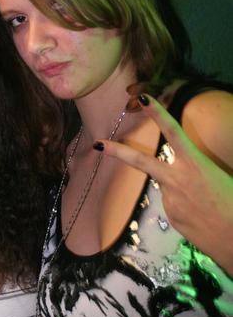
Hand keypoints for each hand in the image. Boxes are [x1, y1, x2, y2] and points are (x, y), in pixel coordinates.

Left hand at [94, 94, 232, 273]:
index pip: (173, 132)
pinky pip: (174, 206)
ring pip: (168, 188)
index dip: (157, 113)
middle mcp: (177, 179)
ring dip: (182, 193)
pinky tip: (202, 217)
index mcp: (195, 164)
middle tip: (97, 144)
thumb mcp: (219, 175)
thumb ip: (198, 168)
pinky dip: (185, 208)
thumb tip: (188, 169)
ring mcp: (170, 200)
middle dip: (117, 151)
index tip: (143, 98)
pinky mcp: (170, 216)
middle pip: (141, 161)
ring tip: (207, 207)